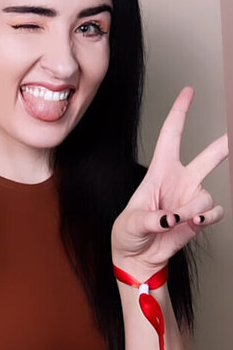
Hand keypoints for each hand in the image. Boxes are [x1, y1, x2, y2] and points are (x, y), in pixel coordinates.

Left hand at [111, 87, 227, 279]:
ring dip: (193, 209)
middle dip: (225, 145)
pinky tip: (196, 222)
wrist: (137, 257)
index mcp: (159, 171)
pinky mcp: (198, 218)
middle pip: (209, 156)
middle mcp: (180, 181)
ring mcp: (191, 199)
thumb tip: (172, 218)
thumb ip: (151, 219)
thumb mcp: (130, 222)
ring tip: (176, 220)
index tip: (189, 91)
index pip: (171, 134)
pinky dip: (208, 218)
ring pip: (207, 194)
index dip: (180, 111)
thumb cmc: (127, 233)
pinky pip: (214, 212)